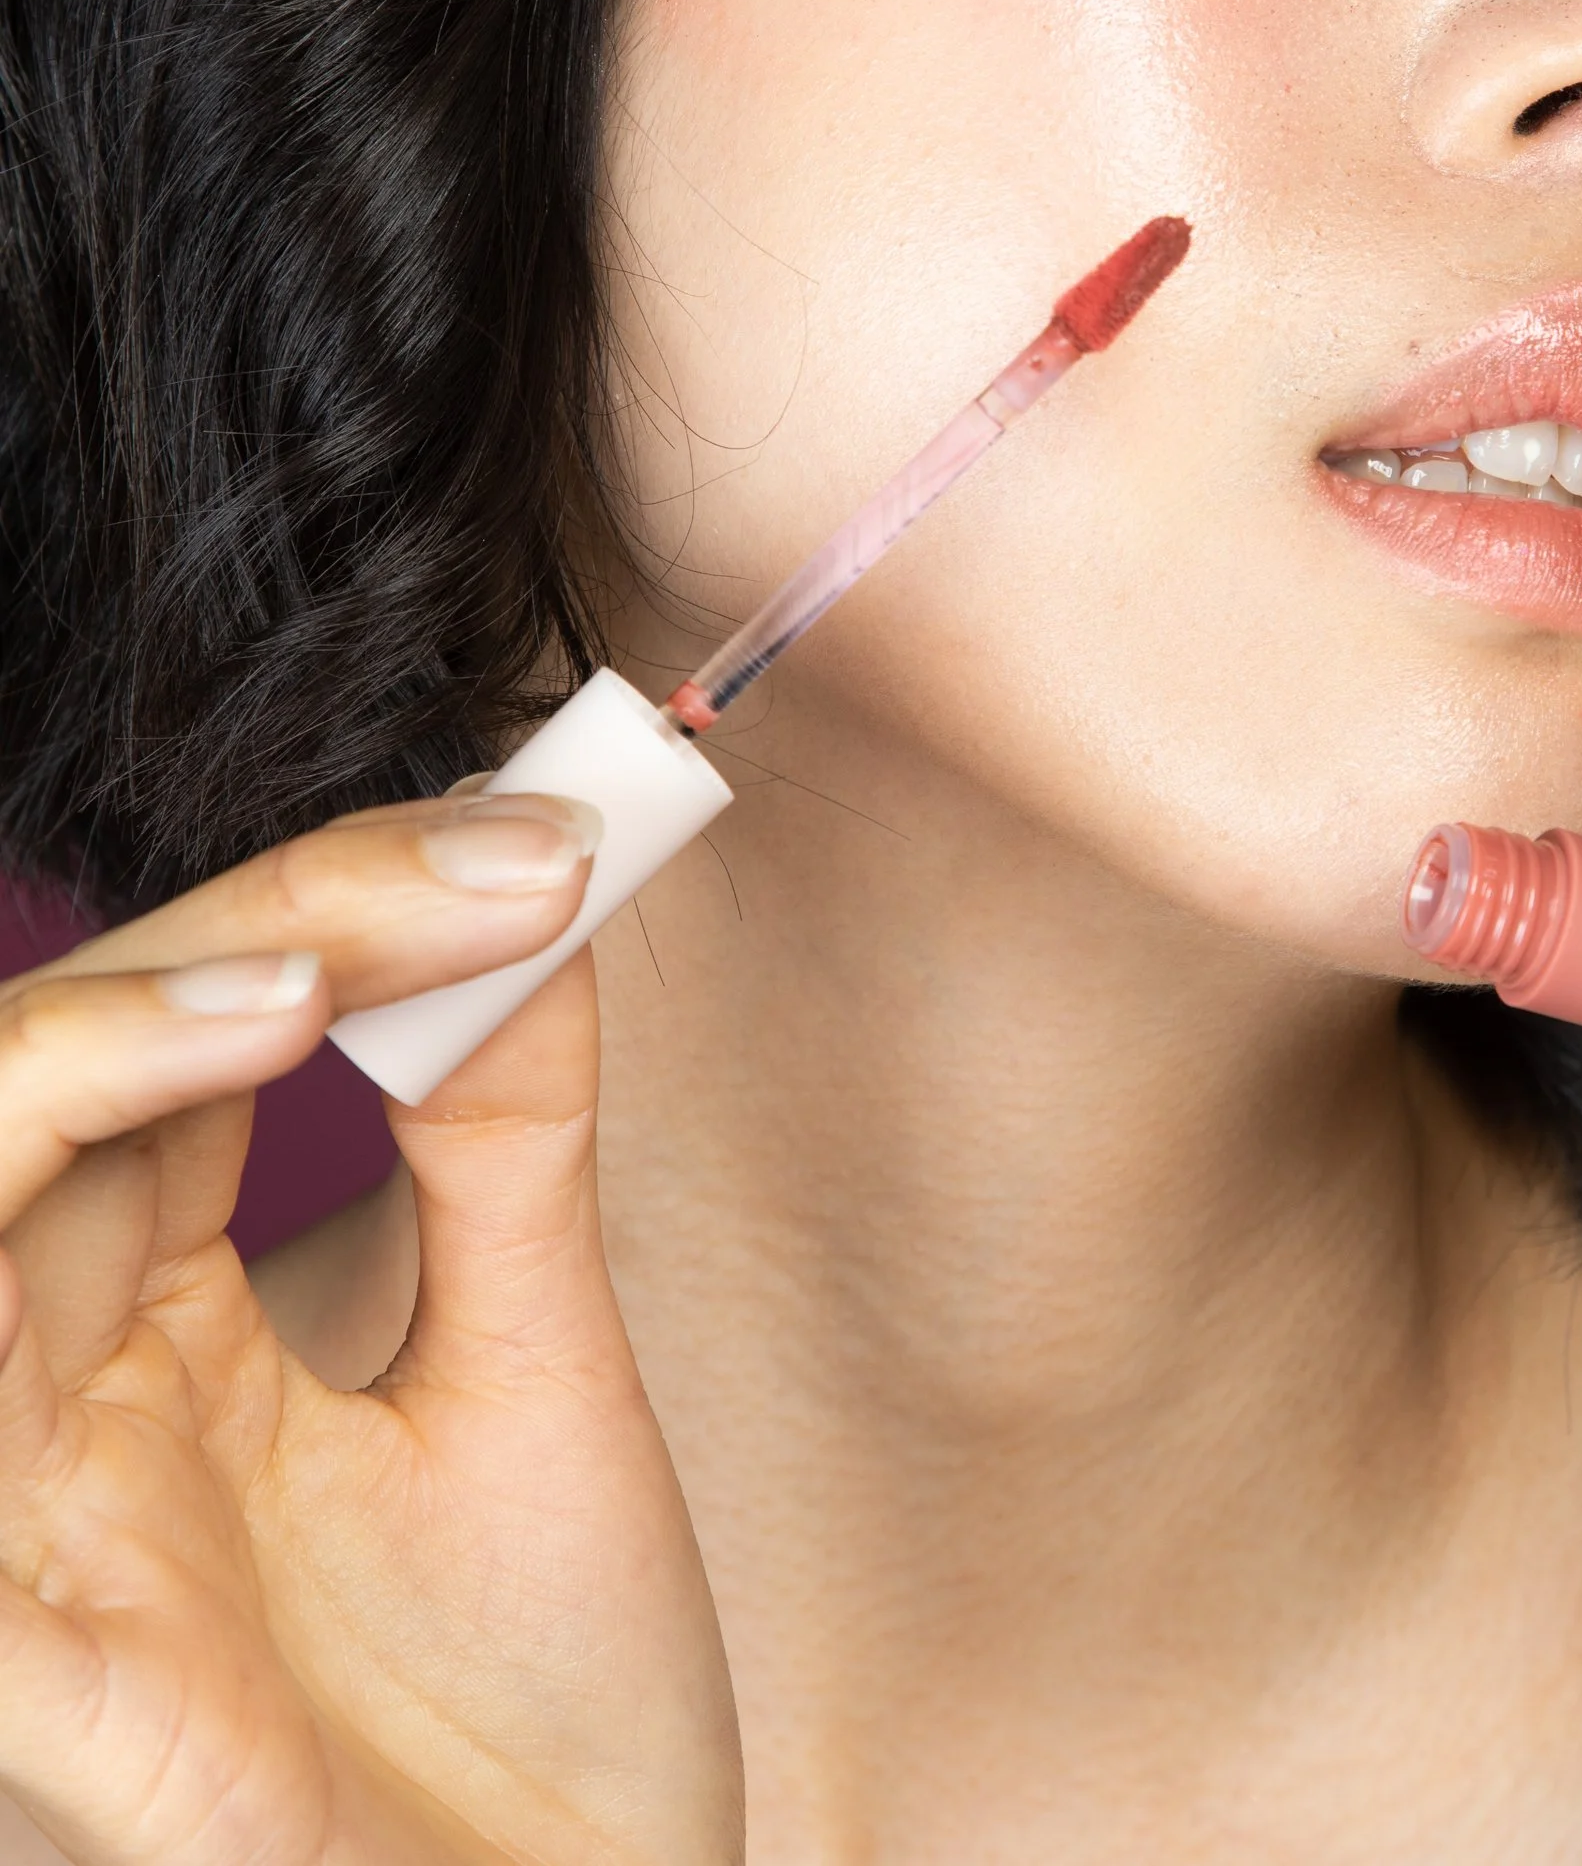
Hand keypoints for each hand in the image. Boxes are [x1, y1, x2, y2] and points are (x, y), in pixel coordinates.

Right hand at [0, 795, 740, 1865]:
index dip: (339, 902)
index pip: (180, 1040)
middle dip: (264, 930)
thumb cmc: (549, 1716)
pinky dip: (10, 1246)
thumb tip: (542, 892)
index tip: (553, 840)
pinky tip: (209, 1088)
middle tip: (494, 869)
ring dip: (100, 1043)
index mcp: (160, 1331)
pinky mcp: (24, 1664)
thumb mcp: (535, 1377)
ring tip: (298, 983)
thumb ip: (502, 1143)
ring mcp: (28, 1524)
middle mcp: (61, 1403)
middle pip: (59, 1076)